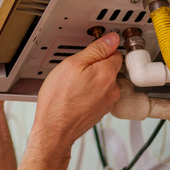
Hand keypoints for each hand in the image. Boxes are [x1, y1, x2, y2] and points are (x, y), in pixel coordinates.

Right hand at [33, 33, 121, 147]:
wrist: (54, 129)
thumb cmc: (59, 100)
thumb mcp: (71, 65)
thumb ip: (95, 50)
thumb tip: (111, 39)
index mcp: (107, 74)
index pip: (115, 52)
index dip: (102, 49)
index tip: (91, 51)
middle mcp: (112, 89)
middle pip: (110, 68)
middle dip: (96, 66)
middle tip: (76, 70)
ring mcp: (108, 102)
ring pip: (104, 82)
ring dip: (92, 80)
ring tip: (73, 85)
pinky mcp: (101, 111)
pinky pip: (99, 95)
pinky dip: (90, 93)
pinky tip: (75, 95)